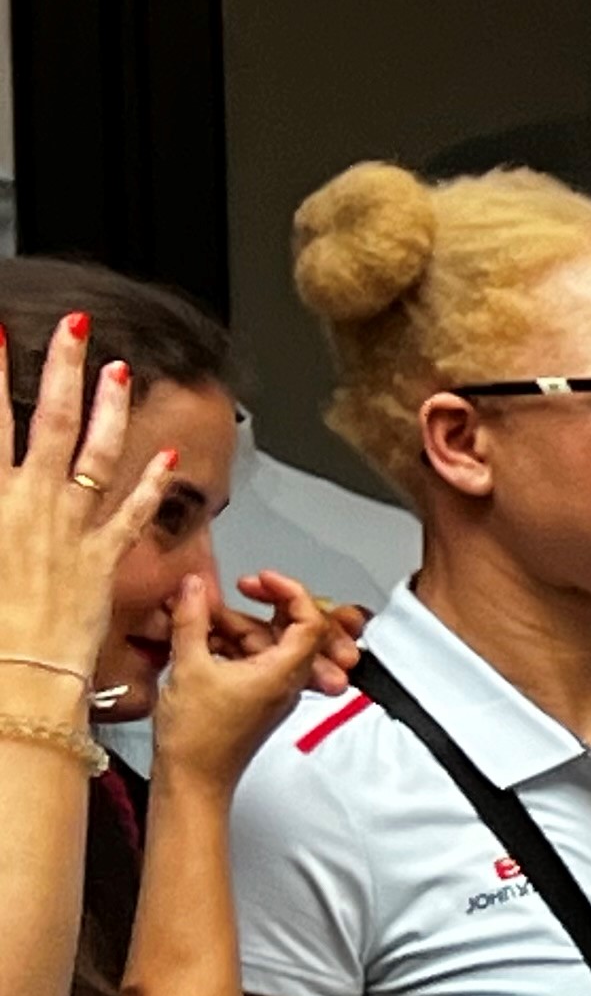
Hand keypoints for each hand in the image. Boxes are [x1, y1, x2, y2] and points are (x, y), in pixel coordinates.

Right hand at [0, 314, 173, 692]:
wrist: (17, 669)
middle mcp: (33, 502)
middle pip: (52, 420)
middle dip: (64, 368)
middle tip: (77, 327)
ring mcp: (72, 528)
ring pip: (98, 454)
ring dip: (111, 409)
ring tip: (121, 369)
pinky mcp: (103, 559)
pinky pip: (133, 514)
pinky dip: (151, 484)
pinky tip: (169, 458)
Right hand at [149, 571, 342, 785]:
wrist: (193, 780)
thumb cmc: (197, 737)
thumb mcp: (188, 666)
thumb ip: (193, 619)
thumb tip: (194, 585)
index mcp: (284, 673)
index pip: (312, 622)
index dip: (290, 592)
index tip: (260, 579)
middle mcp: (287, 681)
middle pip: (290, 629)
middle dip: (260, 607)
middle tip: (236, 591)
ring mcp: (272, 689)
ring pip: (266, 642)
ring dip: (236, 625)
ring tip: (197, 619)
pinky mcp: (255, 697)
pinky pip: (251, 659)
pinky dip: (229, 644)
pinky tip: (199, 639)